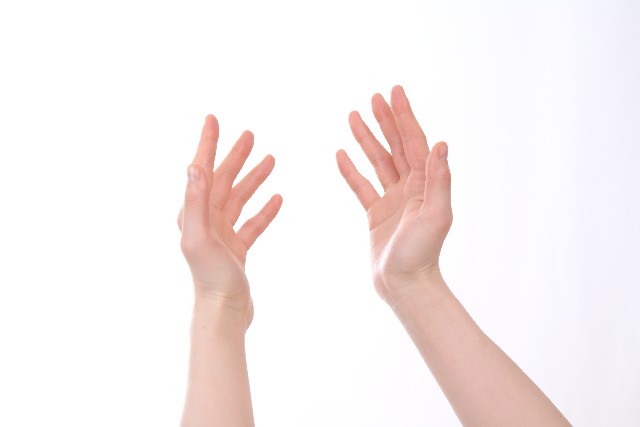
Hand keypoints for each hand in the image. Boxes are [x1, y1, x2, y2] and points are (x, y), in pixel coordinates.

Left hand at [177, 115, 281, 326]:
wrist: (223, 313)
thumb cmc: (211, 279)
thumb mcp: (199, 238)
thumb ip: (195, 202)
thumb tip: (194, 166)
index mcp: (193, 213)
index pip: (201, 169)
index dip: (207, 143)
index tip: (213, 119)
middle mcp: (205, 220)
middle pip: (222, 180)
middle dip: (235, 156)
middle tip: (250, 135)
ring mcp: (221, 235)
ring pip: (239, 198)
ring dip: (253, 179)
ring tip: (271, 160)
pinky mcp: (236, 249)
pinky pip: (252, 223)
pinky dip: (265, 210)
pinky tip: (278, 199)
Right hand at [336, 86, 451, 304]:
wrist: (404, 285)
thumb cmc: (421, 253)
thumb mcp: (436, 216)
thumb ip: (438, 180)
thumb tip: (440, 143)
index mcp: (426, 184)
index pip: (415, 142)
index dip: (404, 116)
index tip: (394, 92)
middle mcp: (411, 188)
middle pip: (397, 146)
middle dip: (385, 121)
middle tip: (373, 97)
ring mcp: (393, 200)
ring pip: (378, 162)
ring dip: (366, 140)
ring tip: (352, 117)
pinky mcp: (376, 214)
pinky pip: (361, 187)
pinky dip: (351, 171)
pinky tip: (340, 154)